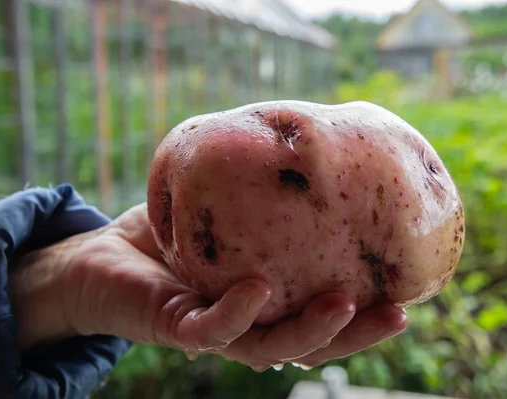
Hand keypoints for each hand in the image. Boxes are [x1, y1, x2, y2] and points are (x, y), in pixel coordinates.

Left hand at [9, 203, 407, 370]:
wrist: (99, 259)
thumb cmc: (164, 233)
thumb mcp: (220, 209)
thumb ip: (256, 192)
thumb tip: (302, 145)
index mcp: (266, 302)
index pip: (321, 314)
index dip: (364, 313)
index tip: (407, 290)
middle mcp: (247, 324)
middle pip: (308, 342)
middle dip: (354, 335)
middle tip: (398, 312)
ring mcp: (214, 331)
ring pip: (269, 348)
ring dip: (310, 332)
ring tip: (346, 303)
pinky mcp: (176, 328)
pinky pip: (212, 329)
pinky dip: (238, 310)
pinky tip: (259, 286)